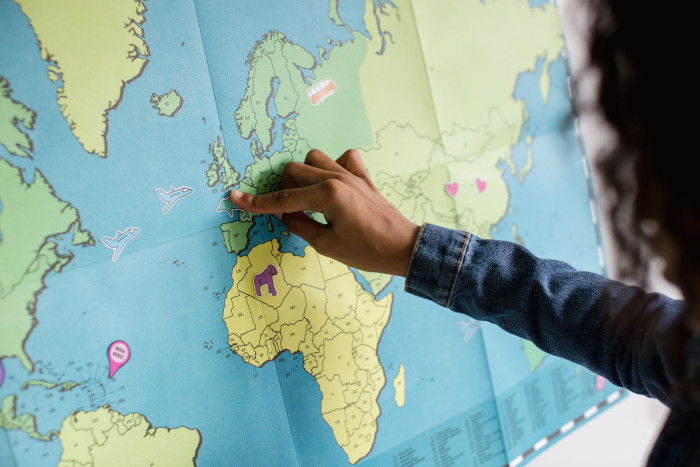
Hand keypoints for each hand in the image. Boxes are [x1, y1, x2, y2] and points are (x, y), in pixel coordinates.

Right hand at [229, 149, 419, 275]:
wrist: (403, 247)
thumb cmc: (367, 251)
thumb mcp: (327, 245)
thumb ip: (299, 225)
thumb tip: (284, 214)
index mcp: (327, 195)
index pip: (283, 198)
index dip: (258, 202)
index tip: (235, 198)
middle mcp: (337, 177)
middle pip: (294, 171)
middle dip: (285, 191)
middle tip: (291, 213)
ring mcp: (351, 173)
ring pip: (314, 158)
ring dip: (304, 176)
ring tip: (310, 200)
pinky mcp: (363, 175)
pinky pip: (343, 158)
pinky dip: (333, 166)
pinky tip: (333, 184)